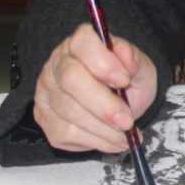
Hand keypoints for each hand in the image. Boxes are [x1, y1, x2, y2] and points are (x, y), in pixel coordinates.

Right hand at [33, 23, 158, 152]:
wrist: (120, 101)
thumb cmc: (127, 81)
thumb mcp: (141, 69)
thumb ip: (135, 61)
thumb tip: (125, 55)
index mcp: (81, 43)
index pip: (82, 43)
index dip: (102, 62)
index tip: (124, 80)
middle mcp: (58, 63)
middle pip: (71, 80)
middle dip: (103, 105)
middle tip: (127, 121)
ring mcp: (47, 90)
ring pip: (69, 112)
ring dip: (102, 129)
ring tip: (126, 136)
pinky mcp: (44, 117)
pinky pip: (66, 132)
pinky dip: (95, 141)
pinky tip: (113, 141)